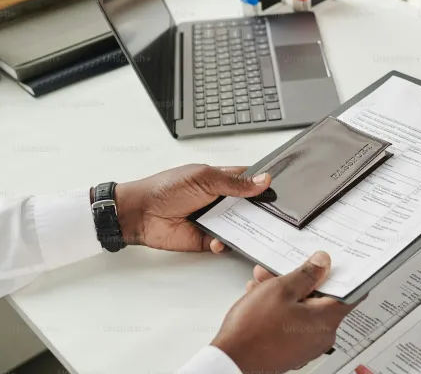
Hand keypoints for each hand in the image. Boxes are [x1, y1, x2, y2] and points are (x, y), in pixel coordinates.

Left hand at [113, 164, 270, 251]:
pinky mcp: (206, 239)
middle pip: (249, 206)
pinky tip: (218, 240)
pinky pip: (223, 243)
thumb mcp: (204, 178)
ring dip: (245, 229)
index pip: (250, 180)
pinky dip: (224, 243)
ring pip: (239, 226)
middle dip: (260, 210)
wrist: (140, 214)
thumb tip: (263, 180)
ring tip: (254, 231)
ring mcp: (214, 219)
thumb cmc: (166, 188)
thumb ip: (235, 182)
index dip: (264, 184)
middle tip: (274, 215)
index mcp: (221, 179)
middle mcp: (220, 200)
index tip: (280, 189)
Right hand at [213, 251, 356, 372]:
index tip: (339, 262)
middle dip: (302, 280)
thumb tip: (323, 263)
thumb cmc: (253, 330)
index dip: (345, 274)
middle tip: (287, 267)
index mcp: (326, 320)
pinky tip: (261, 296)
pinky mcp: (291, 349)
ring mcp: (306, 345)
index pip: (350, 293)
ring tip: (264, 280)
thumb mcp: (281, 289)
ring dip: (287, 291)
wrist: (230, 360)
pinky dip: (281, 307)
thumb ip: (307, 274)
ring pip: (303, 308)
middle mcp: (321, 336)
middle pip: (321, 299)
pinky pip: (293, 321)